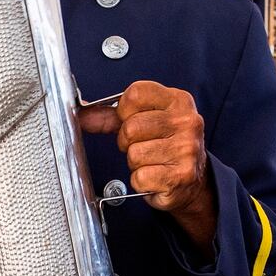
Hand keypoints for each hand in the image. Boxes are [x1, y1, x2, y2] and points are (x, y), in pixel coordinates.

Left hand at [80, 80, 214, 246]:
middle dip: (127, 141)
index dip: (123, 111)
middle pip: (131, 127)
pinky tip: (156, 177)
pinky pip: (140, 177)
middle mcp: (187, 122)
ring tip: (152, 162)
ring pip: (134, 154)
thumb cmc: (167, 146)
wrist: (192, 181)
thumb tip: (83, 116)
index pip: (135, 94)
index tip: (130, 120)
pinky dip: (142, 181)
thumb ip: (111, 116)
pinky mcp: (181, 175)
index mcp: (178, 101)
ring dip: (136, 163)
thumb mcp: (145, 121)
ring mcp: (186, 149)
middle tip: (143, 146)